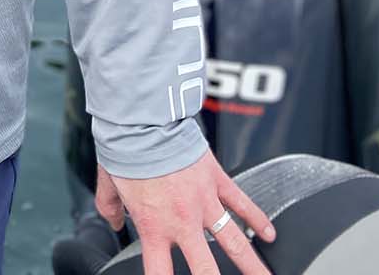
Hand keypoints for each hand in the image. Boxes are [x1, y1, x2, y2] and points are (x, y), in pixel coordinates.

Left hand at [97, 151, 275, 274]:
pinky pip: (242, 203)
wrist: (143, 119)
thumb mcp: (108, 183)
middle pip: (206, 270)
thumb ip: (109, 208)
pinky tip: (270, 234)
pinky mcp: (217, 179)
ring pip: (235, 242)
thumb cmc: (125, 148)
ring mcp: (204, 201)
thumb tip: (113, 221)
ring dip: (252, 264)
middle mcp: (182, 221)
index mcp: (154, 226)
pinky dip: (258, 219)